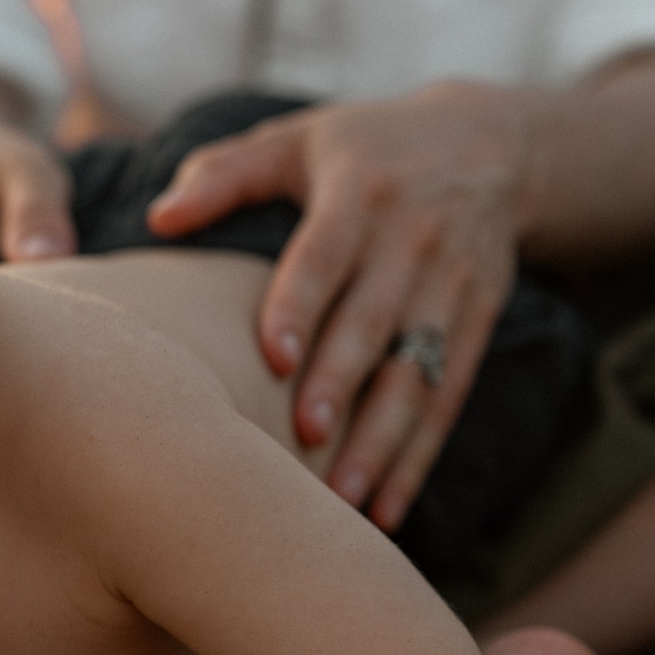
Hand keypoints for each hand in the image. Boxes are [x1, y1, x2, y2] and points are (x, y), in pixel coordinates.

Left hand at [146, 81, 541, 529]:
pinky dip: (419, 458)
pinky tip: (386, 514)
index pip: (329, 253)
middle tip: (304, 440)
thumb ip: (225, 174)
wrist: (495, 144)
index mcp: (360, 192)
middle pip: (376, 322)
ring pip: (419, 372)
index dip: (302, 302)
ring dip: (383, 441)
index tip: (272, 357)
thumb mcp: (299, 139)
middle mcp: (413, 239)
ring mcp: (453, 285)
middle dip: (343, 383)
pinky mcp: (478, 323)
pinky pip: (449, 398)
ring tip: (344, 504)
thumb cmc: (364, 148)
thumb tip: (158, 215)